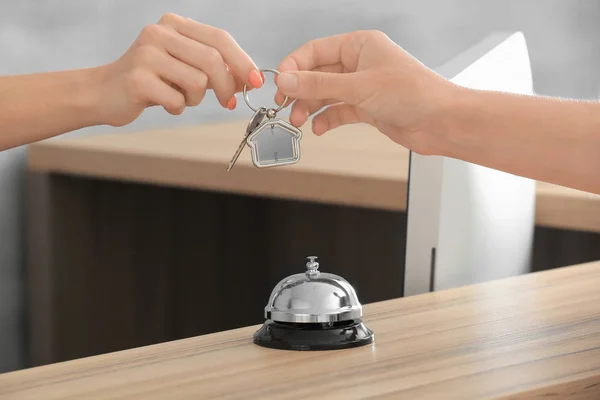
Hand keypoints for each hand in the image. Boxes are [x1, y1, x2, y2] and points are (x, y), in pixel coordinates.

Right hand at [95, 13, 263, 126]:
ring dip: (196, 99)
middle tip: (226, 102)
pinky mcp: (137, 79)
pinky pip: (177, 100)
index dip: (242, 61)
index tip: (256, 81)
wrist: (104, 92)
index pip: (220, 38)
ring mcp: (146, 54)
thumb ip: (213, 67)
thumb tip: (248, 78)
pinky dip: (177, 108)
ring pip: (198, 82)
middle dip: (227, 86)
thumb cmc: (151, 80)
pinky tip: (163, 103)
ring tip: (179, 97)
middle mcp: (160, 32)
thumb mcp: (184, 66)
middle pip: (213, 60)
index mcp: (174, 24)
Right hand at [274, 30, 460, 154]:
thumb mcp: (359, 86)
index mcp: (360, 45)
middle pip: (318, 74)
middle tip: (285, 106)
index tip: (280, 83)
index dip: (294, 66)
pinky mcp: (368, 108)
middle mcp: (360, 63)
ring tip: (298, 120)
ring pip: (326, 94)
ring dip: (310, 107)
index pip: (315, 50)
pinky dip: (327, 119)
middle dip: (301, 91)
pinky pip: (339, 111)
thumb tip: (287, 79)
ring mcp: (363, 86)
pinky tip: (319, 128)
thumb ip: (319, 84)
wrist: (440, 122)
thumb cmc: (414, 93)